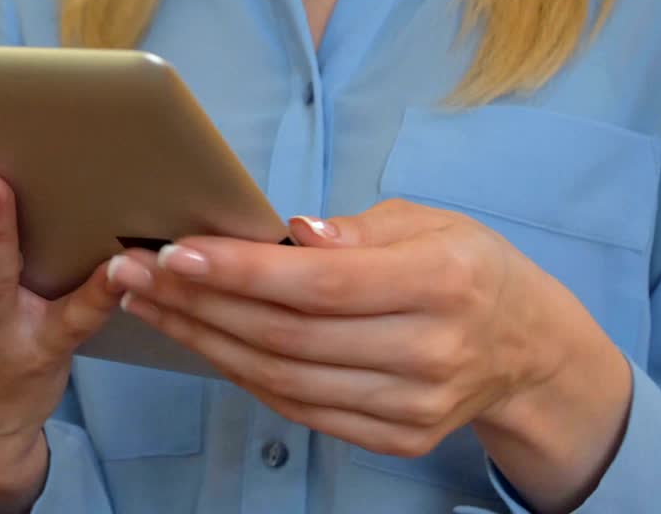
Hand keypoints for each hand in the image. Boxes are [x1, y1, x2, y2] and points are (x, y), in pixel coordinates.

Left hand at [108, 199, 630, 512]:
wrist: (528, 349)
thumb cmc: (469, 269)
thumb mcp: (431, 223)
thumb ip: (358, 231)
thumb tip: (290, 234)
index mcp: (442, 283)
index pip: (321, 284)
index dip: (241, 271)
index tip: (173, 252)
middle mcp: (429, 351)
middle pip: (288, 334)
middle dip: (197, 302)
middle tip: (133, 272)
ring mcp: (413, 405)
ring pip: (281, 377)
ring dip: (202, 338)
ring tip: (146, 302)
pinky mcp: (395, 438)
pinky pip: (296, 407)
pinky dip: (239, 373)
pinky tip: (198, 339)